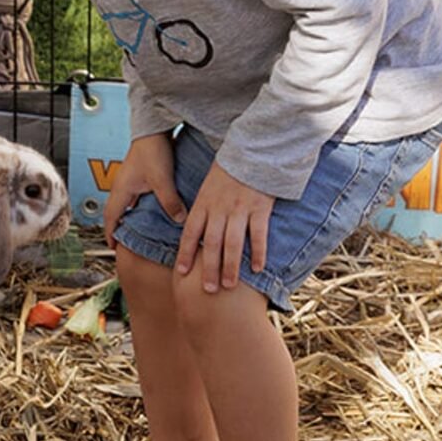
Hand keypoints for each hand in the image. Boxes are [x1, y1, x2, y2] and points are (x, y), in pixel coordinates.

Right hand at [104, 132, 186, 249]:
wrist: (155, 128)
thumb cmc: (152, 149)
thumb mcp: (162, 180)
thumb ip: (170, 201)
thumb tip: (179, 220)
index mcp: (122, 190)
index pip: (110, 218)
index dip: (110, 234)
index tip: (113, 247)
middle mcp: (123, 186)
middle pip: (116, 212)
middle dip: (118, 228)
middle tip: (125, 241)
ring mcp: (131, 180)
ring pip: (126, 204)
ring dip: (129, 217)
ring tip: (139, 229)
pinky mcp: (140, 174)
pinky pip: (136, 196)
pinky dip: (140, 206)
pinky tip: (153, 209)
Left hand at [174, 160, 275, 292]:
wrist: (253, 151)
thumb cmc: (229, 171)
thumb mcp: (208, 187)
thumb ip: (203, 209)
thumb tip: (194, 233)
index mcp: (204, 203)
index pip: (191, 232)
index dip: (186, 253)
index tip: (182, 273)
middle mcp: (220, 208)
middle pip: (211, 243)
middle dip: (208, 268)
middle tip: (207, 290)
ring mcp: (240, 209)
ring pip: (233, 242)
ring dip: (230, 266)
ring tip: (228, 285)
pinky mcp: (260, 208)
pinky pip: (258, 234)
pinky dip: (258, 252)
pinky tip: (257, 268)